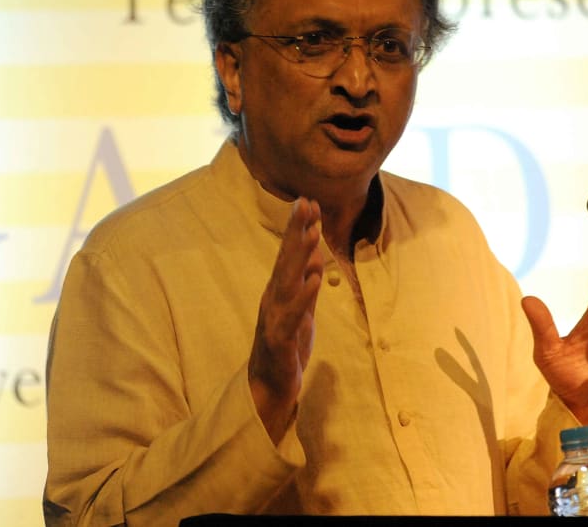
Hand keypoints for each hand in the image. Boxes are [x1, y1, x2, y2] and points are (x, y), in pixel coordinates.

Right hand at [248, 197, 323, 442]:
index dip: (298, 228)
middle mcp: (274, 298)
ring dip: (300, 256)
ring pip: (288, 281)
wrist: (271, 386)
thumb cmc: (286, 346)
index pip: (290, 254)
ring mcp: (275, 317)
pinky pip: (294, 314)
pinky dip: (304, 295)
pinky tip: (317, 278)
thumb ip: (308, 283)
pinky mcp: (280, 338)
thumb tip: (317, 254)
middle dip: (296, 231)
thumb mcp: (302, 310)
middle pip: (286, 260)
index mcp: (280, 291)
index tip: (308, 201)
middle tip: (306, 203)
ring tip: (312, 233)